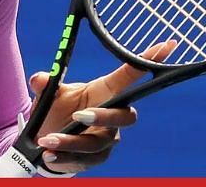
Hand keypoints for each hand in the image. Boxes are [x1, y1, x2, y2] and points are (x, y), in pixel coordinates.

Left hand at [26, 39, 176, 174]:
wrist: (45, 140)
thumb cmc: (56, 110)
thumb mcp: (50, 95)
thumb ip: (46, 85)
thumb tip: (39, 79)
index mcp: (105, 92)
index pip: (130, 76)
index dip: (148, 61)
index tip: (167, 45)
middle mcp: (112, 115)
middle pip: (123, 117)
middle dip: (104, 116)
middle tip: (78, 116)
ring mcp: (105, 139)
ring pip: (97, 144)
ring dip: (71, 142)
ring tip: (47, 140)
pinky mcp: (94, 159)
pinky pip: (84, 161)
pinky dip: (64, 157)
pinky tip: (48, 155)